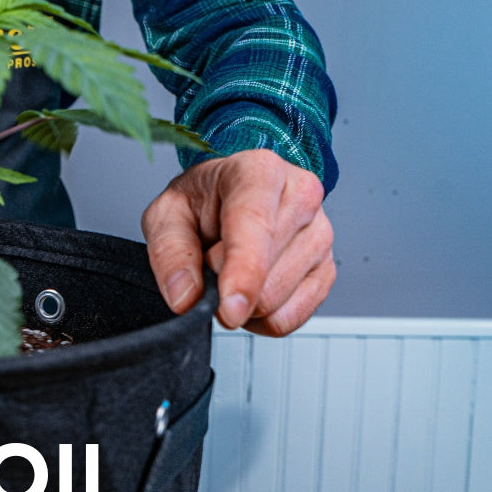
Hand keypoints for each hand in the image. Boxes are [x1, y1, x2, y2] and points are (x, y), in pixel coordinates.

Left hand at [141, 149, 334, 336]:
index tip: (229, 311)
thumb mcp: (165, 216)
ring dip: (242, 301)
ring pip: (277, 303)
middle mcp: (302, 197)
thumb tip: (186, 297)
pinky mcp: (326, 269)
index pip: (255, 226)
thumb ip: (169, 253)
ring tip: (231, 268)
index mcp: (259, 172)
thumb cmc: (200, 202)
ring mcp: (320, 234)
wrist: (226, 198)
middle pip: (264, 277)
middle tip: (209, 259)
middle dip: (224, 284)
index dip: (243, 273)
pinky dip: (261, 318)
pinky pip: (290, 319)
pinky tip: (250, 288)